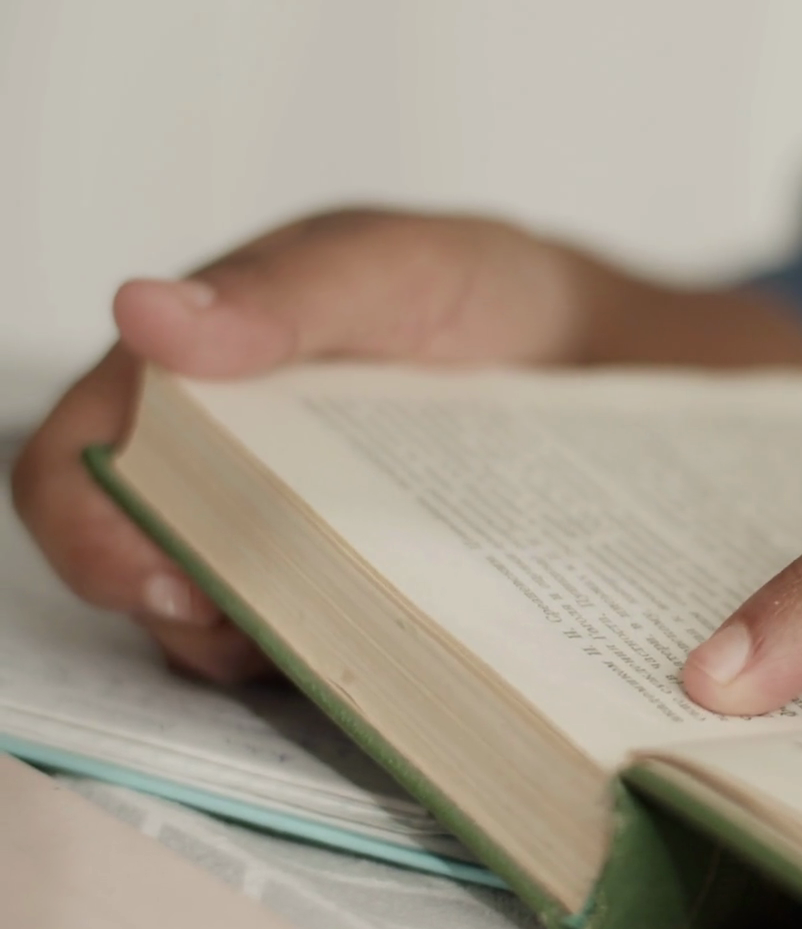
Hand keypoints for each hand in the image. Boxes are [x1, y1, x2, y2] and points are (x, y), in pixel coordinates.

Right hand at [11, 208, 801, 683]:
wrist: (599, 353)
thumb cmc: (482, 292)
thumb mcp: (395, 269)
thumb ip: (283, 296)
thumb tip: (143, 309)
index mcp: (190, 378)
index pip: (76, 471)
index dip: (94, 536)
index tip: (171, 578)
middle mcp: (219, 468)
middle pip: (140, 572)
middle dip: (191, 614)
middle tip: (285, 625)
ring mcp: (285, 538)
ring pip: (223, 627)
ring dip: (273, 645)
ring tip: (372, 633)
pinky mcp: (356, 591)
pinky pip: (319, 648)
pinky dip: (350, 658)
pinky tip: (415, 645)